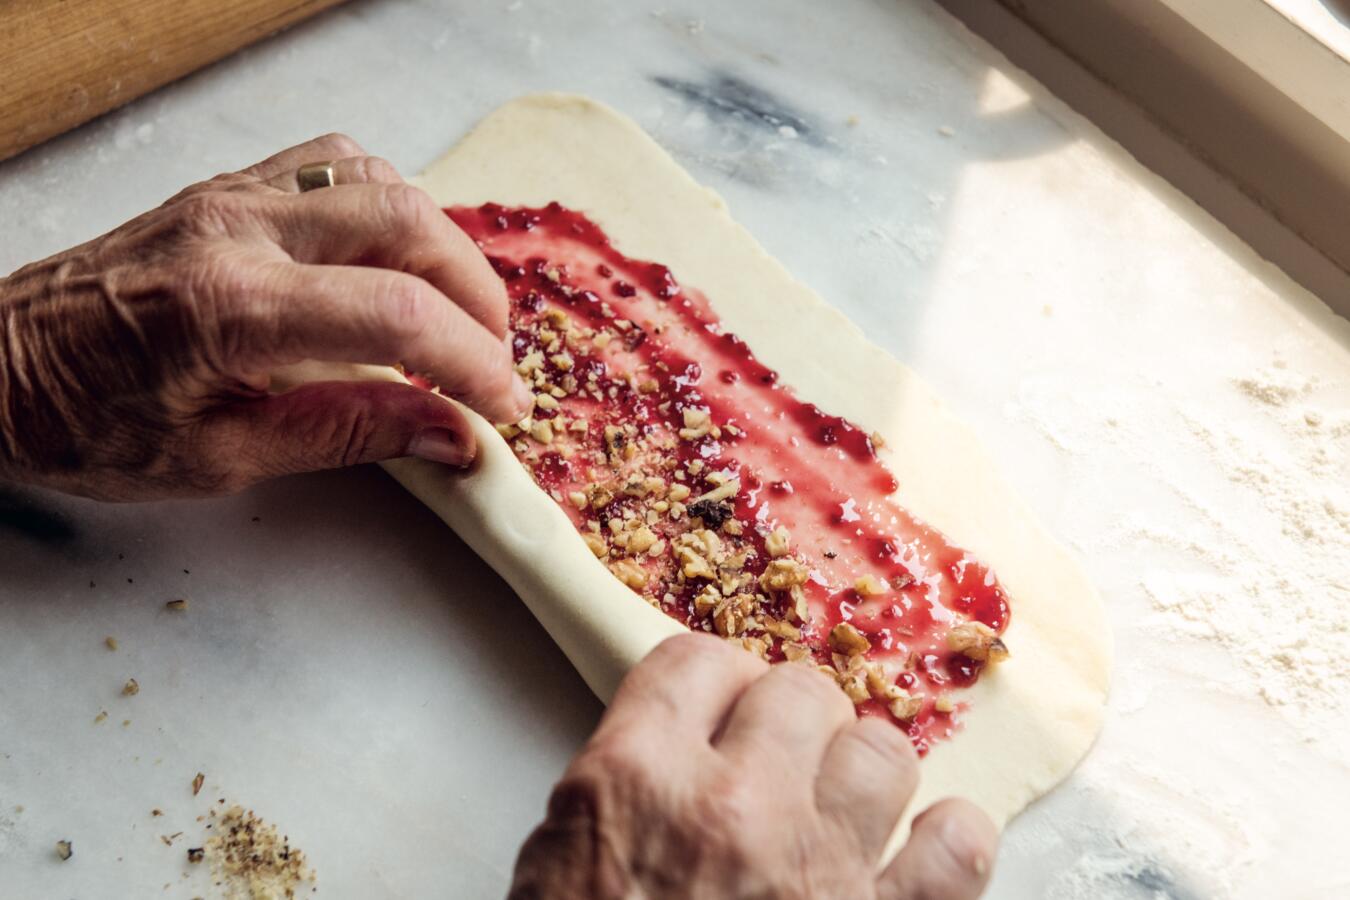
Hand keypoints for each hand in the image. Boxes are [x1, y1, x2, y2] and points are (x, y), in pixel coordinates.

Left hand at [0, 133, 531, 500]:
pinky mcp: (229, 187)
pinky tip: (396, 258)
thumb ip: (347, 435)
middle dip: (477, 295)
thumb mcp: (221, 459)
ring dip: (441, 247)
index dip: (471, 362)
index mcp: (230, 308)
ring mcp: (233, 197)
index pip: (397, 315)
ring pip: (382, 181)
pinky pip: (337, 163)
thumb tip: (452, 437)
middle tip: (492, 361)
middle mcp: (238, 230)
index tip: (501, 406)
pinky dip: (392, 206)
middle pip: (408, 224)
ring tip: (453, 314)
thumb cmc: (89, 424)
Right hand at [511, 634, 997, 898]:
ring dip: (862, 775)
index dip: (712, 683)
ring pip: (882, 750)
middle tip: (776, 763)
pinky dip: (949, 842)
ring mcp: (821, 870)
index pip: (695, 662)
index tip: (722, 706)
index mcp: (635, 785)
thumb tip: (677, 745)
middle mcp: (735, 807)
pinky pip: (957, 848)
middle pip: (797, 691)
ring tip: (840, 808)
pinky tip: (922, 850)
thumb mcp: (554, 873)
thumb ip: (619, 792)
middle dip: (787, 722)